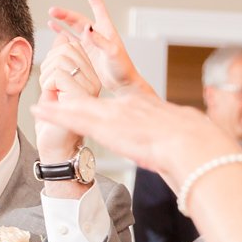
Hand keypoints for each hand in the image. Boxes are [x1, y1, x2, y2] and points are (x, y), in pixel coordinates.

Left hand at [32, 86, 233, 187]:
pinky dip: (55, 114)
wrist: (198, 147)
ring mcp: (117, 115)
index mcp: (150, 109)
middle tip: (56, 91)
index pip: (119, 106)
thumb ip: (180, 142)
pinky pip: (74, 119)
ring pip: (80, 108)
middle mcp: (130, 107)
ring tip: (41, 102)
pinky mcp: (106, 127)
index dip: (104, 106)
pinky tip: (40, 110)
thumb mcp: (191, 139)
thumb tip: (187, 150)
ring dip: (59, 106)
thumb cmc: (201, 148)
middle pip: (96, 102)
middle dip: (75, 98)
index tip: (93, 105)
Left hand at [35, 28, 100, 163]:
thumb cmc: (53, 119)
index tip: (51, 78)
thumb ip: (58, 61)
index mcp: (90, 75)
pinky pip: (58, 74)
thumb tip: (62, 37)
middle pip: (67, 48)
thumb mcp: (53, 83)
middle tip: (49, 86)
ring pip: (63, 59)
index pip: (71, 45)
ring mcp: (90, 89)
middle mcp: (94, 80)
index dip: (53, 57)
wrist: (54, 145)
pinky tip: (51, 97)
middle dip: (48, 64)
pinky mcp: (81, 97)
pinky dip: (46, 84)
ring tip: (51, 92)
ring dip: (46, 75)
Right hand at [47, 0, 155, 98]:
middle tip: (52, 10)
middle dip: (66, 13)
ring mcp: (90, 43)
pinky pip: (71, 40)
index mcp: (106, 29)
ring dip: (62, 22)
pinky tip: (53, 28)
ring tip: (50, 15)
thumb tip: (87, 27)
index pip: (97, 6)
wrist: (123, 84)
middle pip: (79, 18)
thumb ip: (100, 40)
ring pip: (73, 28)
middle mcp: (97, 33)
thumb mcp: (113, 53)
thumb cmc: (123, 68)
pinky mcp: (85, 53)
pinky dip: (62, 34)